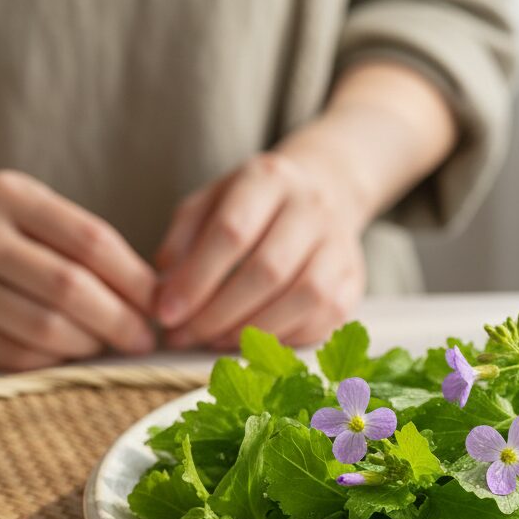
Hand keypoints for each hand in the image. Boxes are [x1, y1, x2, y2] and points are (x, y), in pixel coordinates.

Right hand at [0, 170, 155, 369]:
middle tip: (144, 340)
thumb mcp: (28, 211)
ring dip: (91, 345)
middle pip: (72, 289)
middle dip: (121, 321)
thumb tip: (155, 294)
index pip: (92, 242)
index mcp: (8, 196)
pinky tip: (67, 352)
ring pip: (47, 329)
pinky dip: (55, 359)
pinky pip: (18, 356)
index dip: (137, 281)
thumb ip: (83, 242)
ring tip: (107, 345)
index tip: (161, 304)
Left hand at [154, 148, 365, 349]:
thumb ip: (183, 241)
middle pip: (268, 270)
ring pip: (303, 298)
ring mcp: (340, 245)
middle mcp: (312, 207)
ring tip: (216, 341)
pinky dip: (285, 338)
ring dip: (254, 330)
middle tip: (185, 336)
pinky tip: (253, 341)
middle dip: (220, 313)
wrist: (323, 193)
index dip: (196, 279)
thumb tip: (165, 294)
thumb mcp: (210, 202)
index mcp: (269, 178)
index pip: (232, 232)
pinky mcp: (353, 281)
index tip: (167, 313)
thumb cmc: (253, 205)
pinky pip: (324, 319)